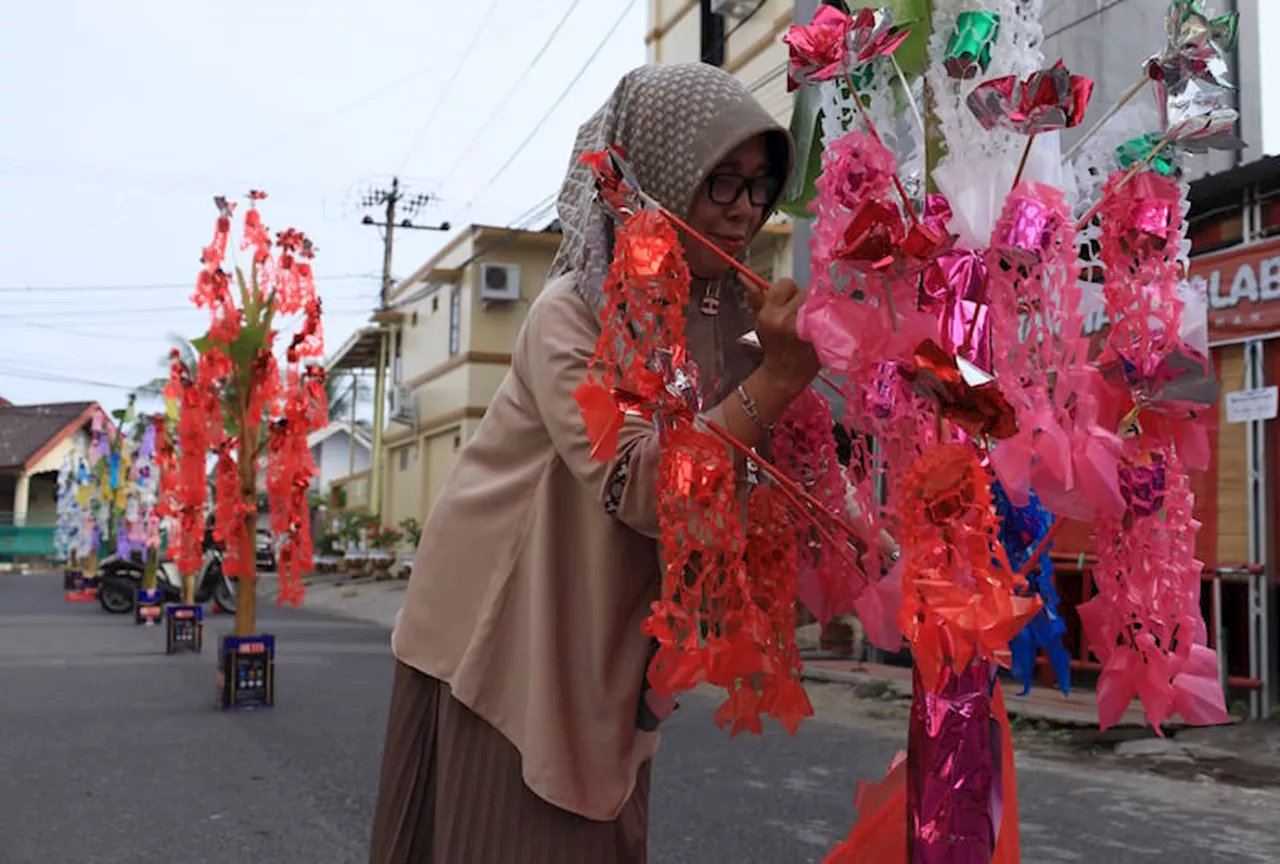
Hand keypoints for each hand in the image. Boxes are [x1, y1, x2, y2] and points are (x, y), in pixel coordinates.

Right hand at [743, 277, 820, 398]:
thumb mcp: (760, 320)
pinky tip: (818, 327)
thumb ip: (756, 297)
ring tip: (809, 322)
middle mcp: (785, 319)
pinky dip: (825, 317)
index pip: (786, 283)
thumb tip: (745, 277)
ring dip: (815, 308)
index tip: (789, 304)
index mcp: (768, 313)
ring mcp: (804, 327)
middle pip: (804, 291)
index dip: (789, 293)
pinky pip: (827, 314)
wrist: (784, 374)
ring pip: (817, 300)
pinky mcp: (819, 335)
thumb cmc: (774, 347)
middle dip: (803, 300)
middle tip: (800, 316)